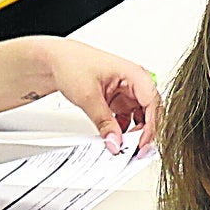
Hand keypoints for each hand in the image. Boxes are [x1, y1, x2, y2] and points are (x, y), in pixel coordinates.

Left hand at [42, 38, 160, 145]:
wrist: (55, 60)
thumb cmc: (72, 63)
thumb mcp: (88, 96)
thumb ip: (104, 122)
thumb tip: (115, 141)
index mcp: (134, 74)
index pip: (153, 103)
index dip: (152, 125)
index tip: (142, 143)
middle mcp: (135, 83)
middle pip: (151, 112)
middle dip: (145, 132)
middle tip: (134, 149)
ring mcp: (127, 92)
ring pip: (141, 117)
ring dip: (135, 132)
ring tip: (125, 145)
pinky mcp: (118, 100)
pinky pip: (128, 118)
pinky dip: (124, 130)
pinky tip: (117, 138)